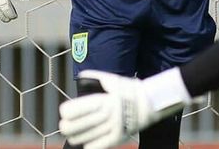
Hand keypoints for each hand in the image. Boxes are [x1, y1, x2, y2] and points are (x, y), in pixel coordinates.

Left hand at [59, 69, 189, 148]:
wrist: (152, 102)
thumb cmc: (131, 90)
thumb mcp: (114, 80)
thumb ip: (96, 77)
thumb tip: (80, 78)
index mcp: (104, 100)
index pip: (73, 110)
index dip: (66, 111)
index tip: (66, 111)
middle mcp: (107, 115)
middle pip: (72, 127)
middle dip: (65, 126)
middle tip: (66, 124)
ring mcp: (112, 129)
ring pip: (81, 139)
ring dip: (75, 136)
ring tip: (76, 132)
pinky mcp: (117, 139)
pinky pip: (93, 147)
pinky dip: (87, 144)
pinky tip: (89, 139)